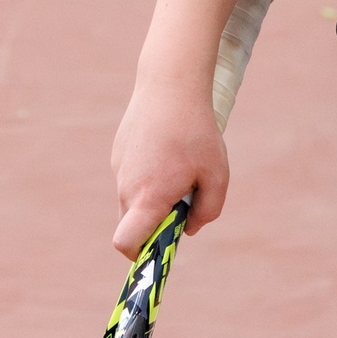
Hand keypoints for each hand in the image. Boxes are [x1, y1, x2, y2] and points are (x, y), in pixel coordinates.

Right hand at [110, 66, 228, 256]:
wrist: (170, 84)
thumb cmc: (197, 132)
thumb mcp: (217, 175)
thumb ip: (207, 211)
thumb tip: (188, 228)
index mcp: (148, 197)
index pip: (126, 243)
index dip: (139, 253)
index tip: (160, 246)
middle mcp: (126, 187)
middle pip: (132, 223)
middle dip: (154, 222)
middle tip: (183, 199)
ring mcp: (119, 168)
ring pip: (133, 198)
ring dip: (153, 195)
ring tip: (179, 165)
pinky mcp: (119, 151)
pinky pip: (132, 175)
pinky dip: (148, 173)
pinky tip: (168, 147)